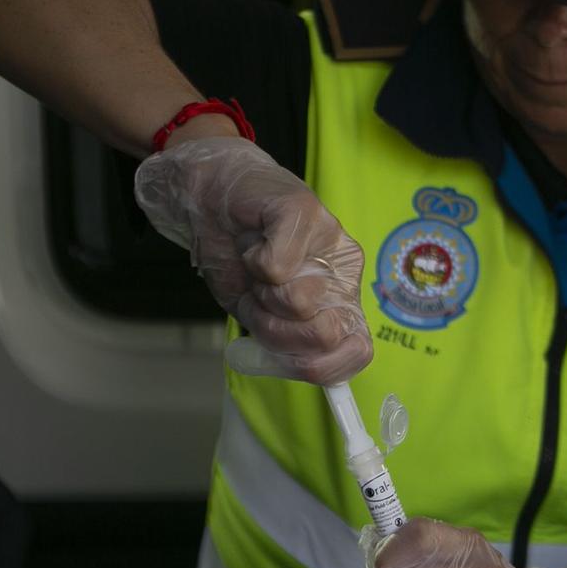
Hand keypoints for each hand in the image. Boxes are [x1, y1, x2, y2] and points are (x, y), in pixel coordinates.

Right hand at [134, 135, 371, 383]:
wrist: (210, 200)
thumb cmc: (238, 260)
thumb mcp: (260, 317)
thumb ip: (287, 346)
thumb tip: (313, 367)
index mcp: (340, 302)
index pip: (356, 352)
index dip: (316, 364)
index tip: (283, 350)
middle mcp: (343, 273)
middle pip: (323, 336)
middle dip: (276, 329)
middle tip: (262, 297)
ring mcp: (330, 239)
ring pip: (297, 303)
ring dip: (260, 294)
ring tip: (257, 267)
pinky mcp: (306, 211)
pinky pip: (275, 267)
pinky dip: (251, 262)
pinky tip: (254, 242)